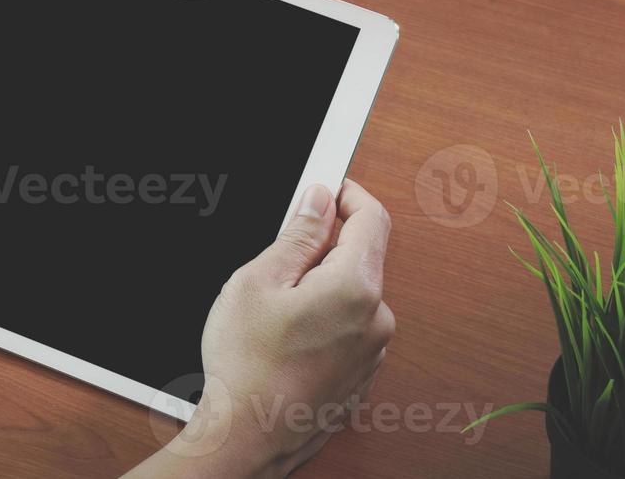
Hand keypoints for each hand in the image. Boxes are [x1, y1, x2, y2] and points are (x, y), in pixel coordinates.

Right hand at [127, 181, 393, 478]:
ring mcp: (373, 352)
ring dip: (322, 287)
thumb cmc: (247, 367)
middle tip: (278, 259)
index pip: (372, 218)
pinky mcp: (361, 375)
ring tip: (274, 310)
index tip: (326, 187)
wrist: (249, 437)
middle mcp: (377, 319)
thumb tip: (318, 200)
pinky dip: (324, 320)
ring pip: (353, 295)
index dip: (348, 194)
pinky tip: (285, 338)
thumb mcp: (258, 281)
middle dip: (324, 247)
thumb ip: (297, 234)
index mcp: (356, 287)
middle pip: (361, 257)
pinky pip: (349, 329)